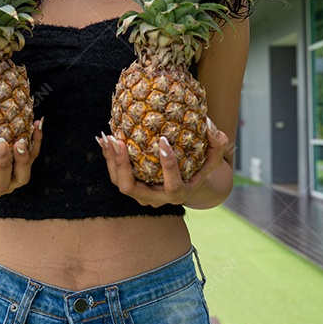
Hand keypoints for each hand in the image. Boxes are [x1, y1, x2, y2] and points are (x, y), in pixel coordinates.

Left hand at [97, 117, 229, 207]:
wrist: (188, 186)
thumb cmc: (200, 169)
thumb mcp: (214, 159)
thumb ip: (218, 144)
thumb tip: (209, 125)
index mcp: (178, 193)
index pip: (173, 185)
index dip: (168, 166)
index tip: (164, 141)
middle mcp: (156, 198)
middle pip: (132, 189)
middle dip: (123, 166)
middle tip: (119, 142)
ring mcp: (141, 195)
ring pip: (120, 183)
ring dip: (112, 160)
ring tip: (108, 137)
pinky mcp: (132, 186)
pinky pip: (116, 174)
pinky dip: (109, 158)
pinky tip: (104, 138)